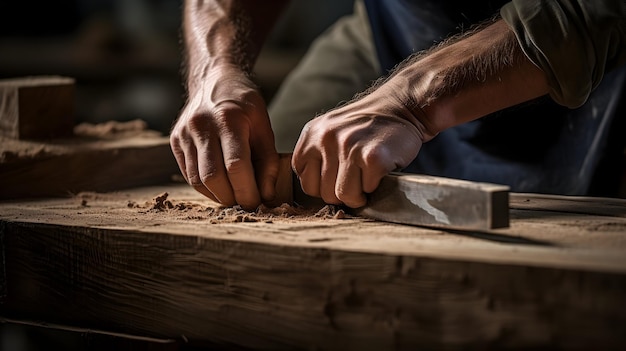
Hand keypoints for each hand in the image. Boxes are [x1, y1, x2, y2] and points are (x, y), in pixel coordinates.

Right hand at [170, 66, 278, 209]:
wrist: (214, 79)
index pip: (236, 166)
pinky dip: (206, 187)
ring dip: (218, 196)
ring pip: (197, 180)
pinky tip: (221, 188)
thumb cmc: (244, 104)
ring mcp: (184, 133)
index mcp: (228, 119)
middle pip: (213, 177)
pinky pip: (189, 174)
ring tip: (235, 197)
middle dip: (232, 198)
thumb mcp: (263, 125)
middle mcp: (201, 125)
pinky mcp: (175, 141)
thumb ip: (268, 161)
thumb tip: (267, 196)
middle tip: (247, 204)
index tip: (259, 202)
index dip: (248, 191)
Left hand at [292, 86, 427, 207]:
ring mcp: (349, 147)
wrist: (401, 106)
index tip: (337, 180)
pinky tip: (379, 169)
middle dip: (342, 193)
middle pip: (324, 193)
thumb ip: (318, 156)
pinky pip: (367, 189)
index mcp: (312, 134)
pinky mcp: (372, 157)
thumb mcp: (331, 131)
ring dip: (358, 194)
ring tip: (366, 178)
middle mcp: (327, 139)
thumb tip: (316, 192)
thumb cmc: (366, 126)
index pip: (305, 181)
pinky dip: (375, 184)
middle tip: (356, 179)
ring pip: (344, 195)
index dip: (323, 187)